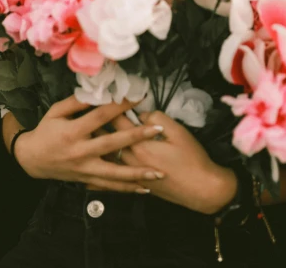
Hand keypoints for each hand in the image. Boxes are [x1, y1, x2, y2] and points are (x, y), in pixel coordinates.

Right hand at [13, 96, 165, 192]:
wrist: (32, 159)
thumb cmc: (46, 131)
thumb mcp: (56, 111)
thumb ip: (77, 102)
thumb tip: (100, 91)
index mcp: (73, 131)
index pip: (101, 116)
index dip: (120, 106)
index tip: (138, 97)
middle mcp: (81, 151)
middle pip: (113, 144)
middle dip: (136, 136)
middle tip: (157, 130)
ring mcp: (85, 169)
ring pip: (115, 173)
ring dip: (138, 173)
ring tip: (158, 172)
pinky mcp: (88, 180)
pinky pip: (110, 186)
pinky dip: (128, 189)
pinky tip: (145, 188)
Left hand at [97, 110, 237, 213]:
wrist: (200, 190)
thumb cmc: (192, 158)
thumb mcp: (178, 131)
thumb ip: (156, 118)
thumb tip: (140, 114)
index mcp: (140, 145)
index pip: (117, 121)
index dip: (108, 106)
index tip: (100, 95)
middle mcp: (131, 160)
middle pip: (106, 139)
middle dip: (95, 124)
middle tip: (85, 112)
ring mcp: (131, 174)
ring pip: (106, 157)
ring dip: (96, 144)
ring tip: (85, 133)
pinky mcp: (135, 184)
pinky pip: (111, 176)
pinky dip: (100, 169)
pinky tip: (91, 167)